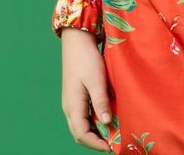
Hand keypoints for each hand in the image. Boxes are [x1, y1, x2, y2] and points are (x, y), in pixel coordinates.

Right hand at [60, 28, 112, 151]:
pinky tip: (107, 117)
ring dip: (95, 131)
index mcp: (73, 106)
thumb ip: (100, 102)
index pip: (81, 134)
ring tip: (112, 133)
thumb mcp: (96, 80)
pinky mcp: (77, 94)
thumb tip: (107, 123)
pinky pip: (84, 115)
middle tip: (113, 143)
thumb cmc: (86, 58)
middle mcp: (70, 107)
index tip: (111, 147)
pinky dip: (94, 121)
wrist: (77, 40)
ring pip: (82, 124)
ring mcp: (72, 101)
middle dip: (95, 141)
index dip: (96, 144)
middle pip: (80, 133)